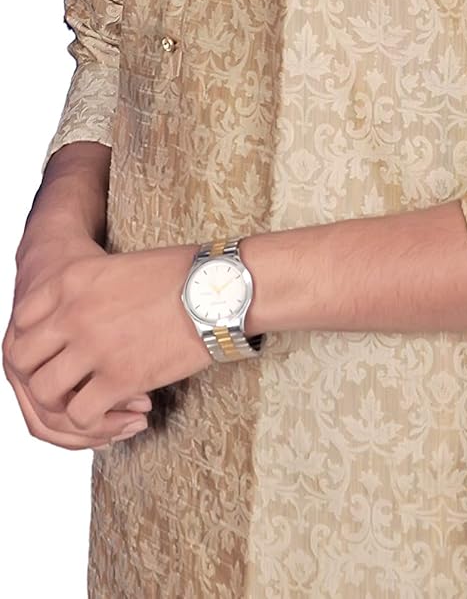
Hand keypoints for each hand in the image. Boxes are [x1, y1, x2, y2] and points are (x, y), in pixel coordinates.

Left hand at [3, 237, 210, 447]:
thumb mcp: (119, 267)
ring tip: (96, 404)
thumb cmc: (179, 274)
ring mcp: (93, 346)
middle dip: (42, 377)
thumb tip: (77, 326)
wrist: (219, 287)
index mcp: (71, 278)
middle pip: (22, 361)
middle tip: (71, 385)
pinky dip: (97, 424)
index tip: (59, 352)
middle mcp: (72, 312)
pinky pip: (81, 415)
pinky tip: (126, 416)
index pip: (21, 321)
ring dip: (66, 404)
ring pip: (46, 393)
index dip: (36, 344)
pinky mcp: (120, 377)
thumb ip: (87, 294)